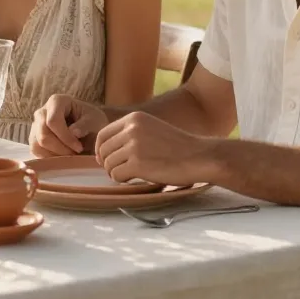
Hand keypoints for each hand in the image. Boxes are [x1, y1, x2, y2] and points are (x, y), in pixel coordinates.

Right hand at [30, 94, 108, 156]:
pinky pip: (36, 153)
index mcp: (57, 101)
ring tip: (71, 155)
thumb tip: (73, 132)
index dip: (65, 138)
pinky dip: (50, 159)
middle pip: (43, 135)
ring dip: (55, 156)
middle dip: (61, 149)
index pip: (53, 121)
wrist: (89, 130)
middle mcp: (42, 112)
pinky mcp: (34, 140)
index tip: (80, 148)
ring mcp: (35, 126)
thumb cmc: (92, 122)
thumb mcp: (95, 121)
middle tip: (76, 154)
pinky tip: (63, 157)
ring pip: (37, 146)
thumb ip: (85, 125)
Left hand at [95, 111, 212, 186]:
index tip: (106, 159)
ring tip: (132, 174)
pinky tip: (136, 178)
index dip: (101, 150)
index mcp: (133, 118)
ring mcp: (133, 146)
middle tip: (121, 170)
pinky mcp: (137, 163)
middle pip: (104, 151)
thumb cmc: (177, 146)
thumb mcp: (151, 128)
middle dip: (108, 163)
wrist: (198, 156)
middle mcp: (131, 129)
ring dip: (117, 172)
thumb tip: (105, 149)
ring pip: (108, 164)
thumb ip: (130, 133)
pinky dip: (123, 180)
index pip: (103, 135)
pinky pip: (116, 175)